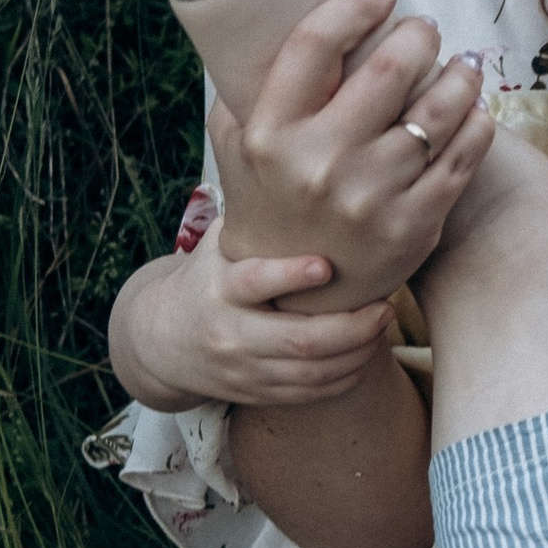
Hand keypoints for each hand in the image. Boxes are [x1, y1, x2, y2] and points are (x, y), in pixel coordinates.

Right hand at [108, 225, 396, 412]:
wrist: (162, 341)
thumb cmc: (209, 275)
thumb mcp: (219, 243)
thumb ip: (256, 213)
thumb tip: (303, 153)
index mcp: (220, 289)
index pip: (253, 283)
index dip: (290, 276)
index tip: (325, 264)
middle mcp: (230, 334)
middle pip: (296, 343)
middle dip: (348, 328)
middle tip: (385, 306)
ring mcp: (244, 370)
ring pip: (309, 373)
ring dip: (356, 353)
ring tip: (383, 323)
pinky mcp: (257, 394)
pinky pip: (310, 394)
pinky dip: (345, 376)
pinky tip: (368, 350)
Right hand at [211, 0, 494, 307]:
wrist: (297, 293)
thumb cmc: (273, 195)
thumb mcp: (240, 144)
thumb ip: (251, 85)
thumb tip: (276, 9)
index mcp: (272, 135)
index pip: (313, 44)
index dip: (353, 6)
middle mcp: (319, 165)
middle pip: (387, 68)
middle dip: (417, 35)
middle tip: (425, 30)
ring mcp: (369, 198)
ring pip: (437, 109)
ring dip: (460, 74)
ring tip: (463, 63)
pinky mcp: (413, 226)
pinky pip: (464, 155)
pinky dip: (477, 122)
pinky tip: (474, 109)